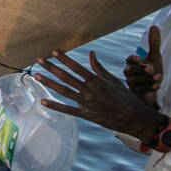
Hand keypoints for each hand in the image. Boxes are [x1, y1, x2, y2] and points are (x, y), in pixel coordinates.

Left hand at [35, 50, 164, 143]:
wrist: (135, 119)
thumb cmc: (127, 97)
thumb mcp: (114, 80)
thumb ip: (99, 68)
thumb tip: (91, 53)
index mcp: (97, 82)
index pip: (77, 67)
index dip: (64, 59)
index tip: (53, 51)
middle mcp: (90, 92)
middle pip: (66, 78)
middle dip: (51, 67)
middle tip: (38, 60)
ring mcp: (87, 104)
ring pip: (63, 92)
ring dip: (49, 83)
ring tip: (36, 75)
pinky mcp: (86, 115)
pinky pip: (67, 110)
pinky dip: (55, 106)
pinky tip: (43, 101)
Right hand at [123, 25, 162, 107]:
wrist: (154, 88)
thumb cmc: (153, 71)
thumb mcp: (155, 56)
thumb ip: (154, 43)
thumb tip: (154, 26)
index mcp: (132, 63)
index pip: (130, 59)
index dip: (134, 59)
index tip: (140, 58)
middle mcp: (129, 73)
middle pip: (131, 71)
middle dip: (141, 70)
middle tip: (151, 69)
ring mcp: (132, 84)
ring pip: (135, 81)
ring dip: (147, 79)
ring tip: (158, 78)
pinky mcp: (136, 94)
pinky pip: (140, 91)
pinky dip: (149, 88)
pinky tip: (157, 86)